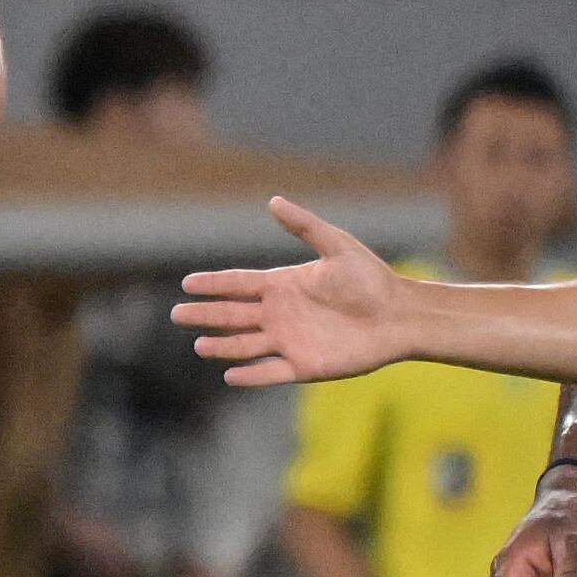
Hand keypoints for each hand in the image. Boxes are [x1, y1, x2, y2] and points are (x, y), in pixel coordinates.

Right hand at [175, 201, 407, 386]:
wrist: (400, 315)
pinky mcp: (304, 366)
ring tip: (198, 345)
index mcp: (284, 284)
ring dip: (222, 346)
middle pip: (233, 315)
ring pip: (245, 345)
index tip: (187, 283)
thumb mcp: (337, 246)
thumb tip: (273, 201)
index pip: (239, 284)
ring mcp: (290, 341)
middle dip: (205, 315)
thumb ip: (304, 226)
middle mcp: (281, 314)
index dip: (213, 284)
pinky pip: (270, 372)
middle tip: (177, 314)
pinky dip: (250, 375)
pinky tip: (230, 375)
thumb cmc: (371, 278)